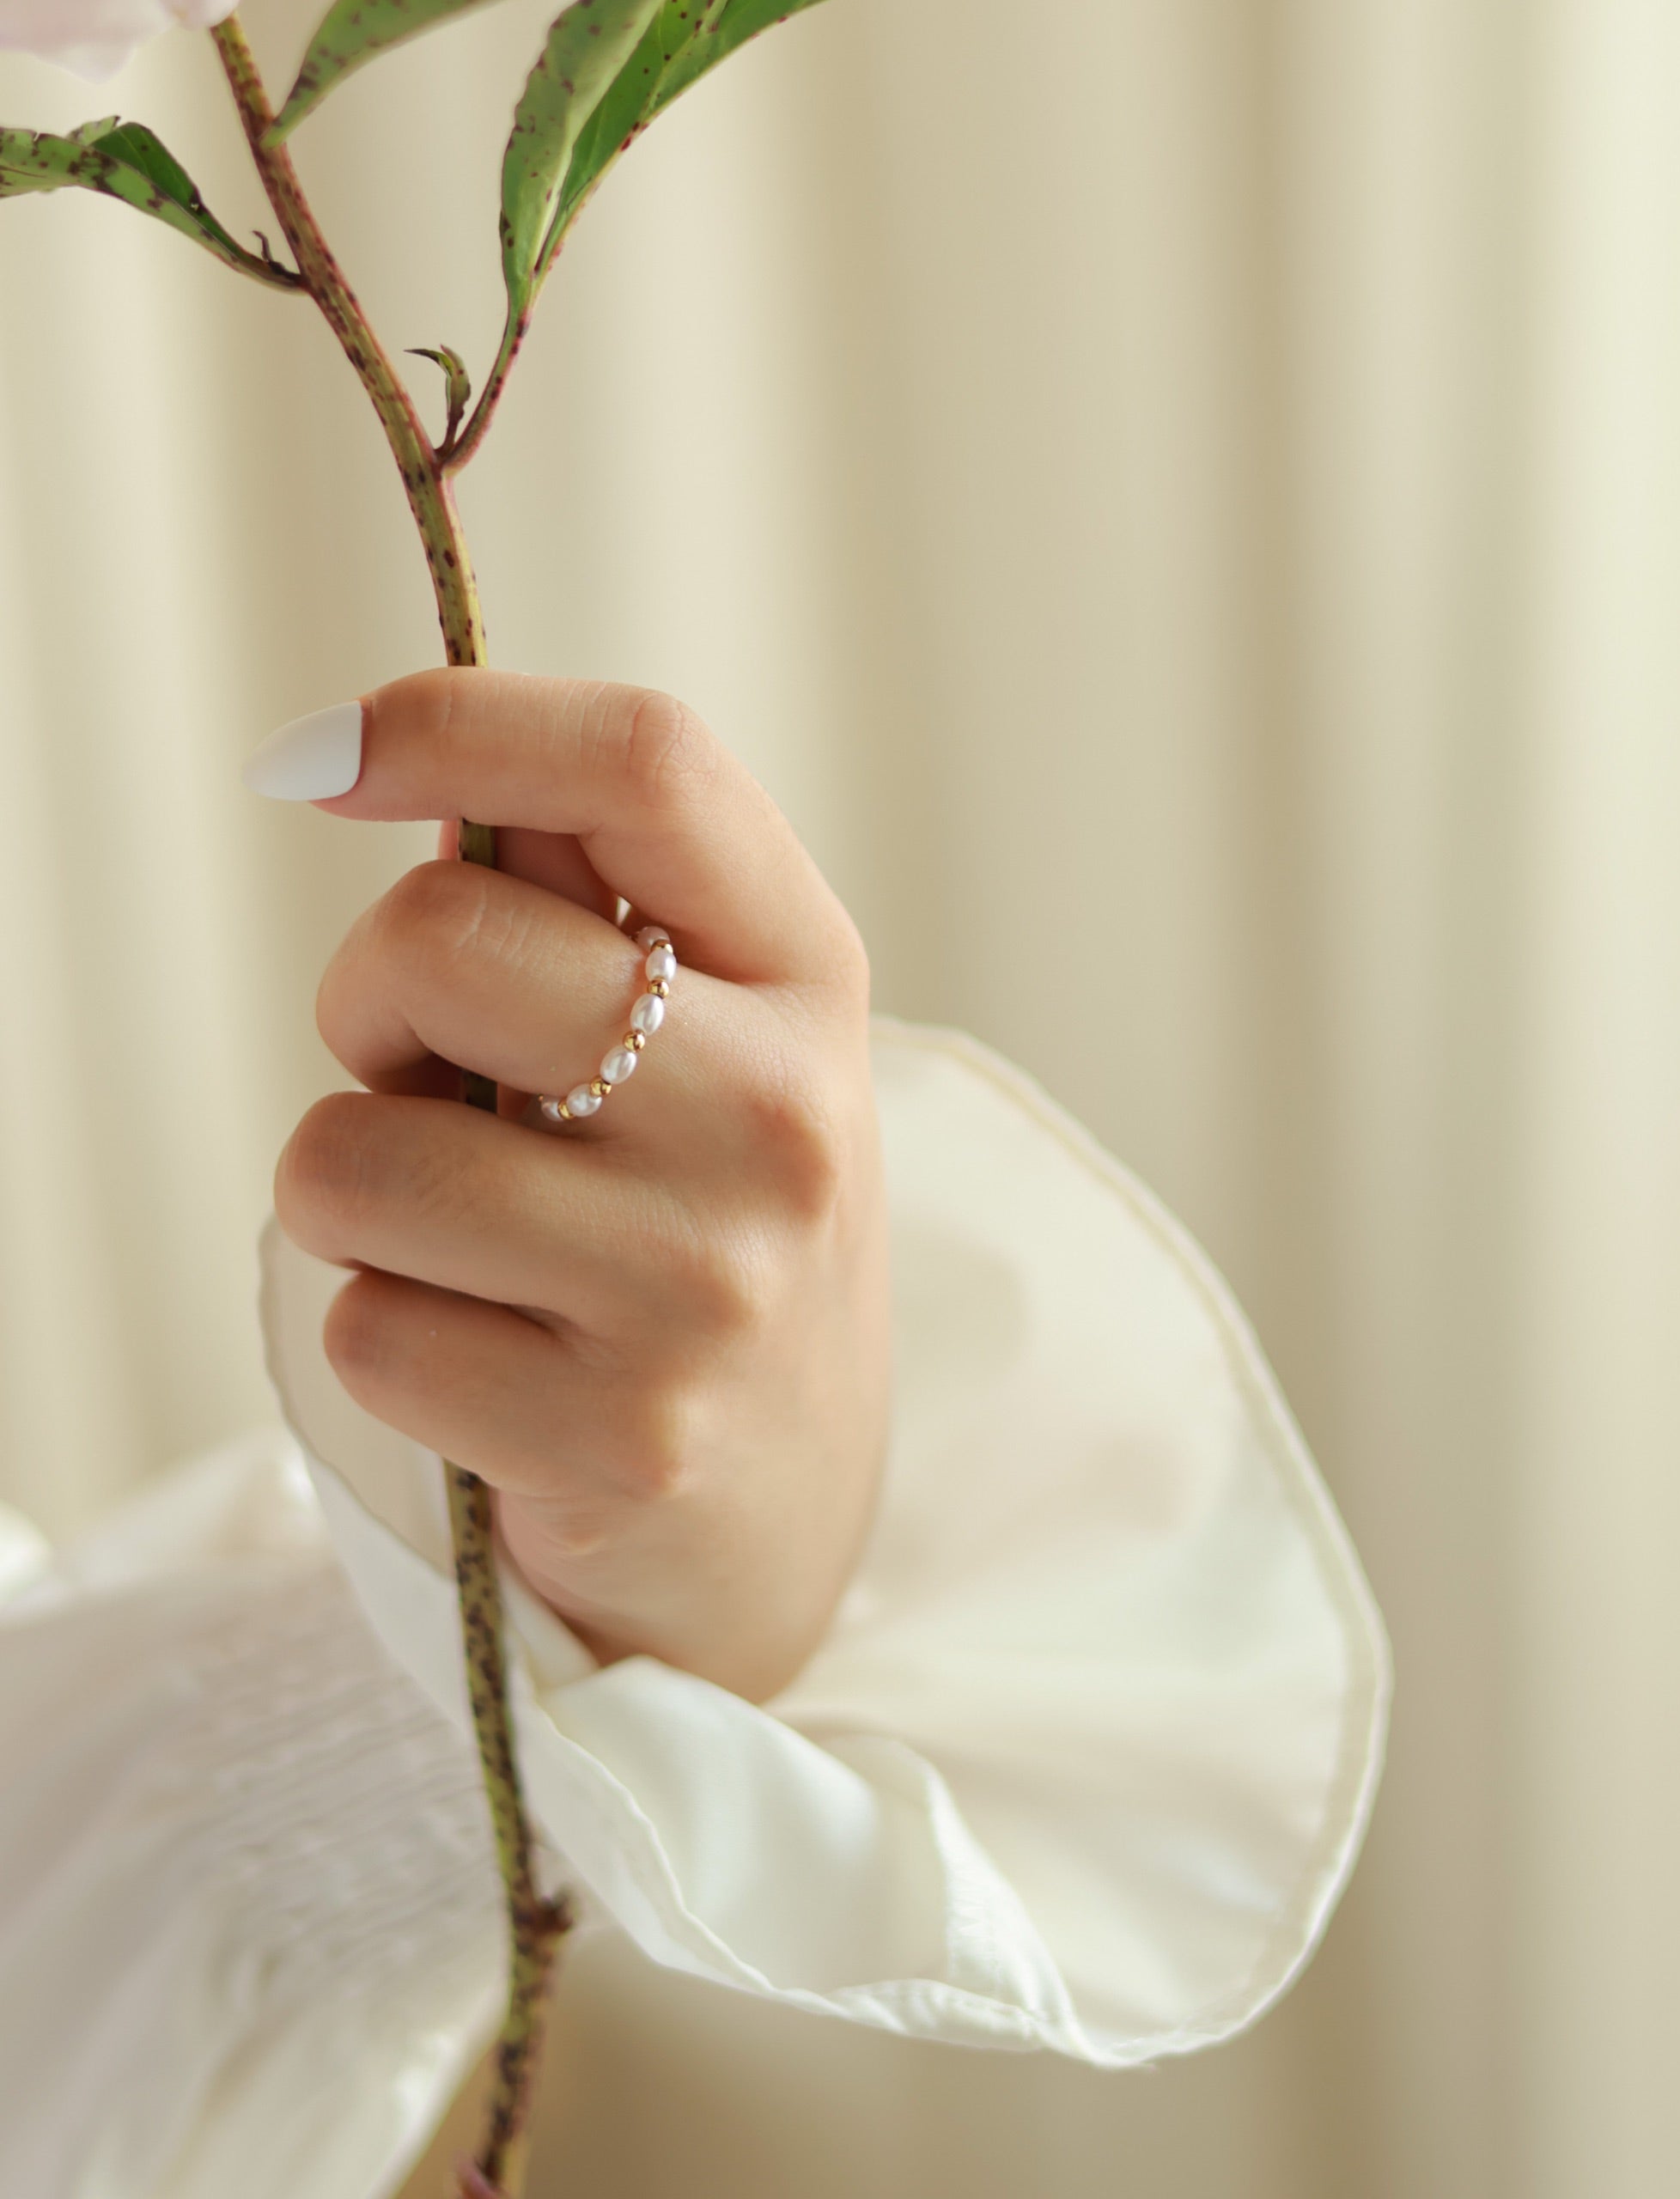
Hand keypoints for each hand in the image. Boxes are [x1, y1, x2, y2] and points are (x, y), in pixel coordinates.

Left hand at [274, 670, 888, 1704]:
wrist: (786, 1508)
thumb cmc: (704, 1218)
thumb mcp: (714, 1032)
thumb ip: (591, 895)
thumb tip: (387, 758)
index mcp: (808, 971)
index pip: (646, 764)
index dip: (456, 721)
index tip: (321, 756)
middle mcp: (780, 1114)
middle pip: (444, 939)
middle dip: (365, 1000)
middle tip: (421, 1072)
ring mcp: (708, 1281)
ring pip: (353, 1153)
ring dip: (352, 1189)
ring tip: (465, 1234)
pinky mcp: (621, 1434)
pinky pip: (366, 1328)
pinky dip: (384, 1335)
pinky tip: (489, 1356)